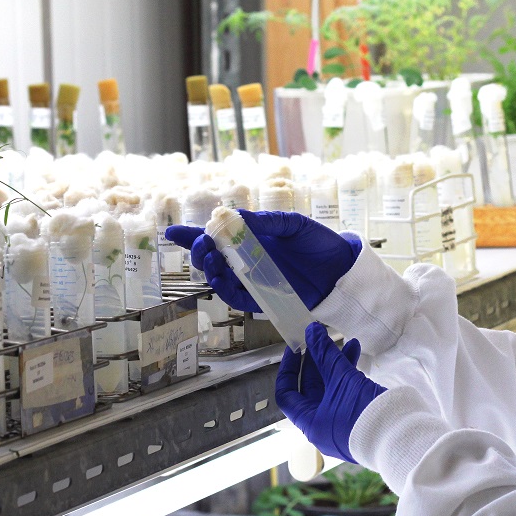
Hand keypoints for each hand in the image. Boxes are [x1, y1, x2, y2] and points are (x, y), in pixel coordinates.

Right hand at [164, 211, 360, 312]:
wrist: (342, 270)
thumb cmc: (319, 243)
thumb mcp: (294, 225)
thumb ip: (267, 223)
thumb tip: (237, 217)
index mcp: (253, 238)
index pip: (218, 236)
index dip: (193, 236)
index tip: (172, 232)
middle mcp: (249, 260)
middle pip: (213, 259)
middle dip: (201, 252)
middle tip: (204, 246)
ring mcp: (254, 280)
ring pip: (221, 279)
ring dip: (210, 270)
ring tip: (212, 259)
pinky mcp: (263, 299)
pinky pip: (238, 298)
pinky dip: (225, 290)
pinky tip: (220, 279)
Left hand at [276, 322, 386, 463]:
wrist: (400, 438)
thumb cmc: (363, 413)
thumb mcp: (342, 379)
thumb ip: (325, 354)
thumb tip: (312, 331)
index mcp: (310, 422)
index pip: (287, 394)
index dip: (289, 368)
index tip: (296, 348)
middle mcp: (321, 425)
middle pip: (312, 388)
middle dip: (319, 361)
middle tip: (323, 339)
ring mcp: (341, 424)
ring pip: (333, 389)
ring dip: (338, 364)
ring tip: (351, 343)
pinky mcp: (358, 419)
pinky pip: (347, 393)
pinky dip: (350, 375)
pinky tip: (359, 357)